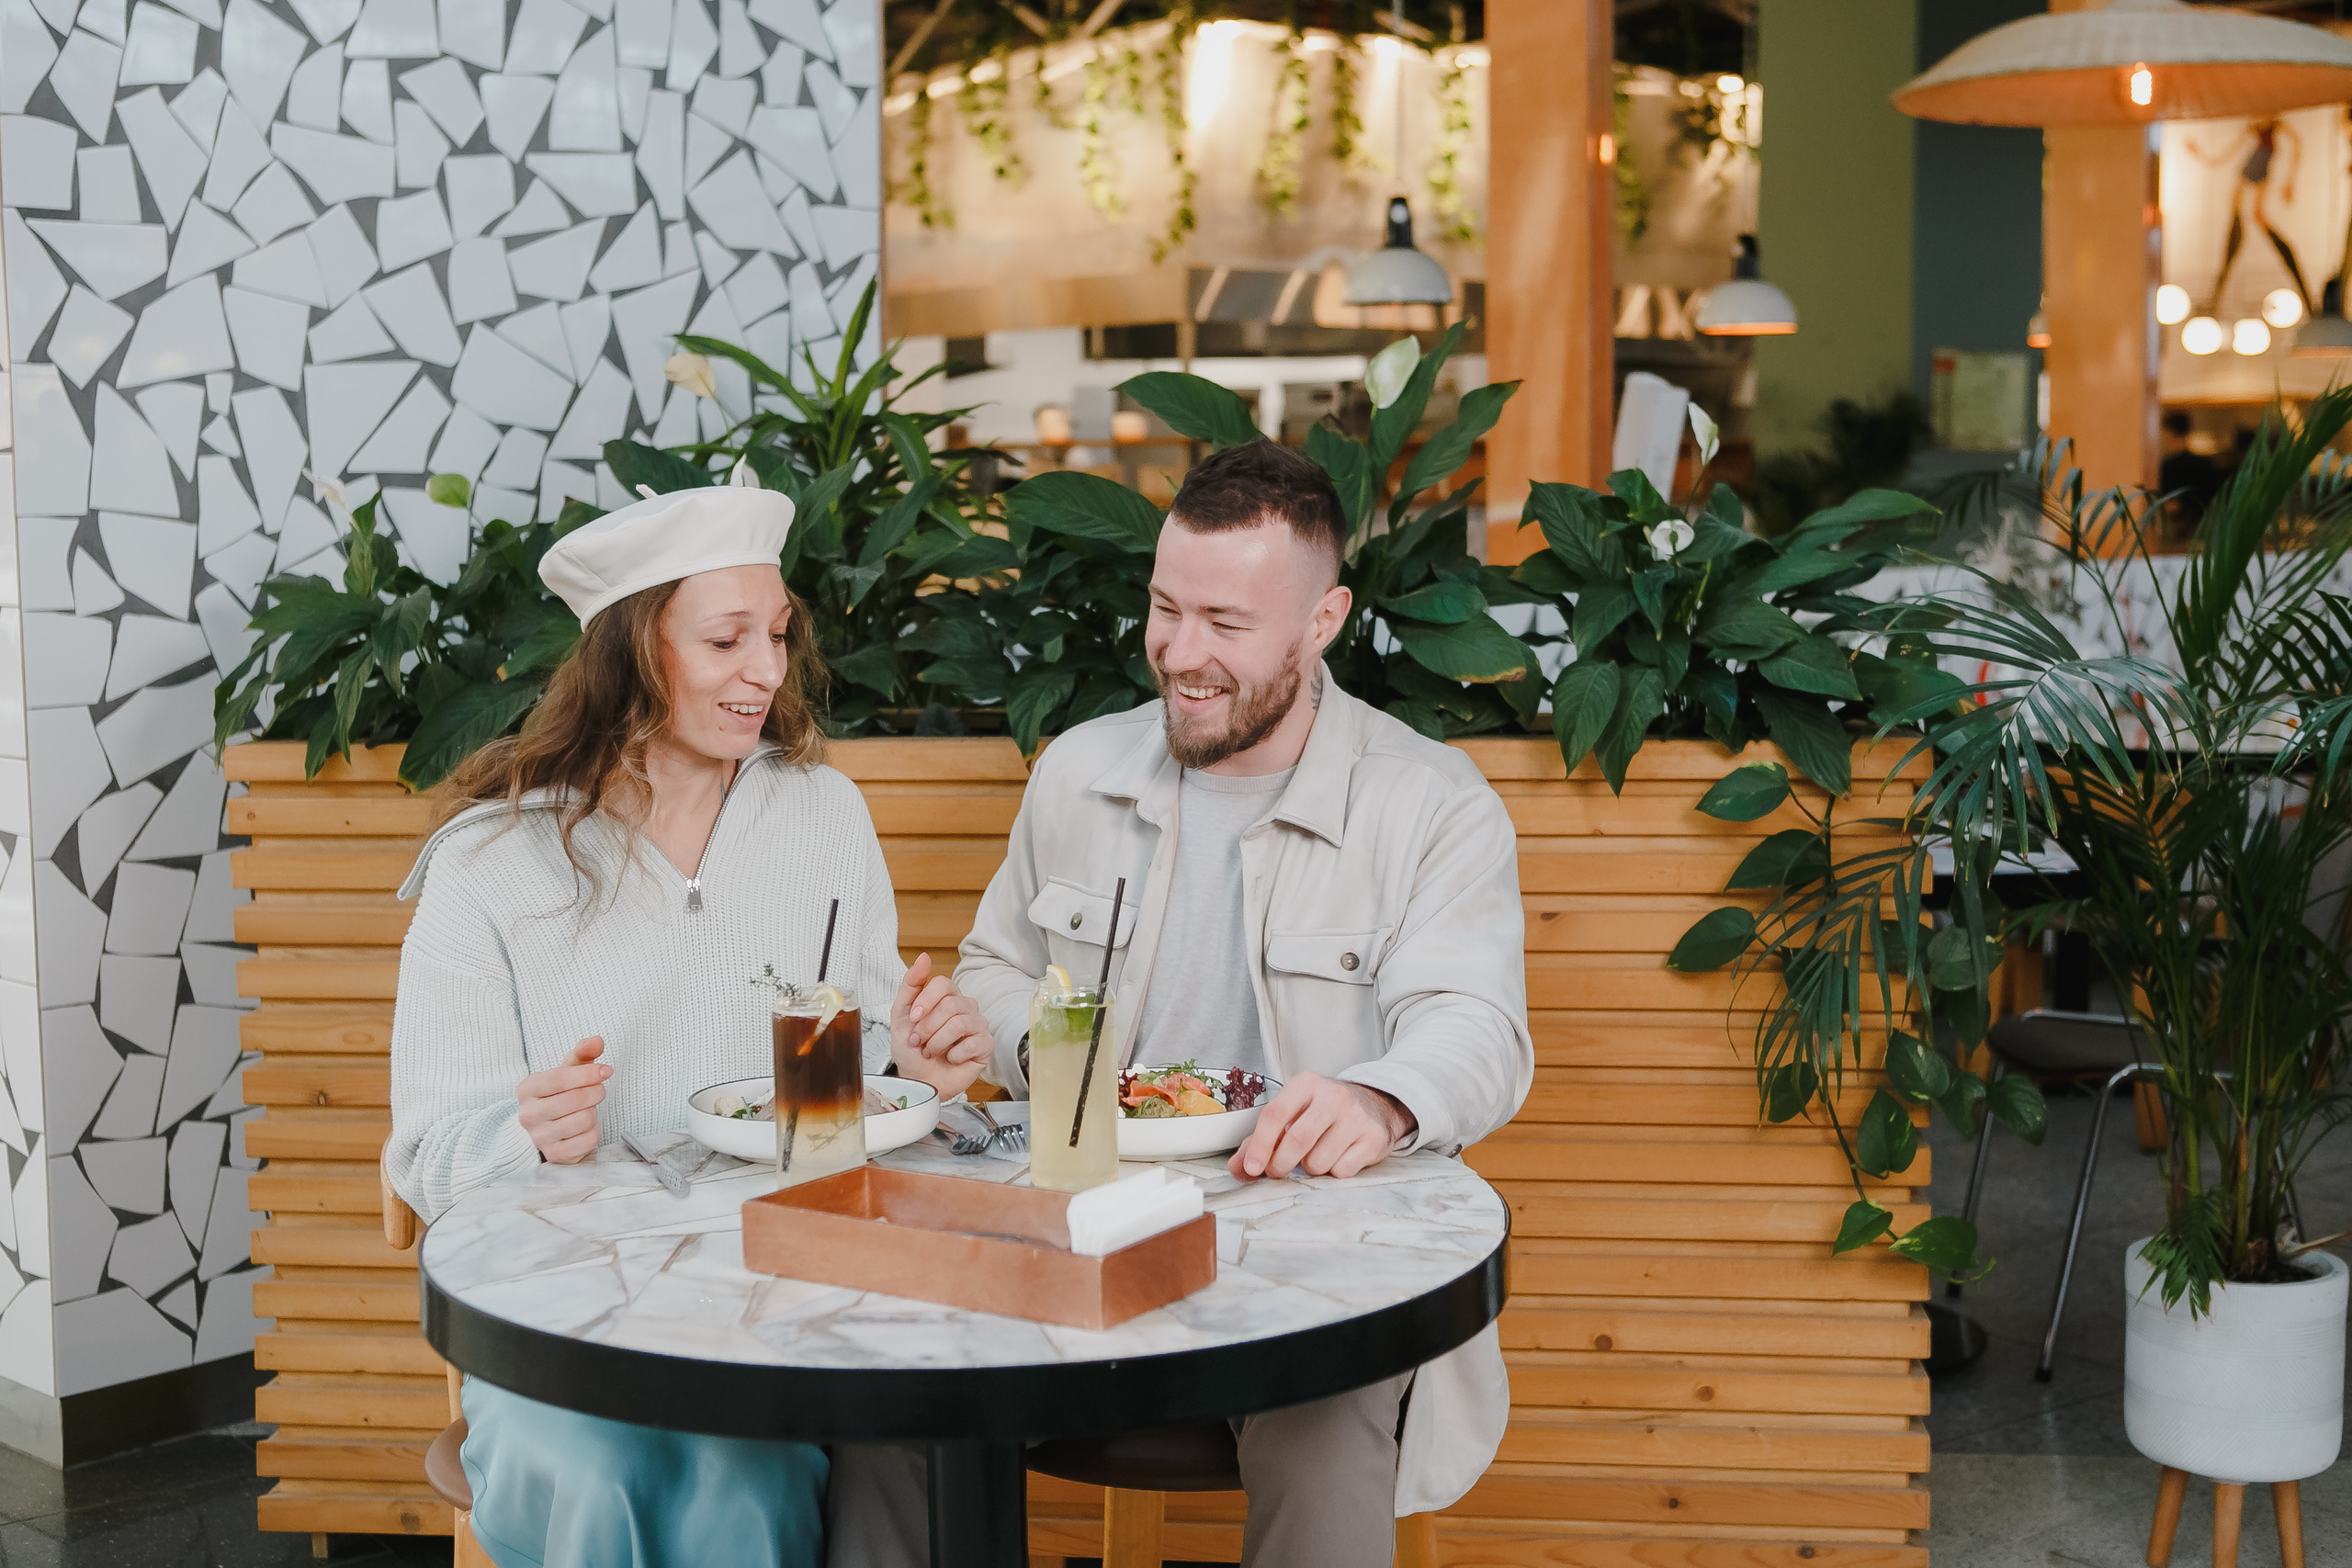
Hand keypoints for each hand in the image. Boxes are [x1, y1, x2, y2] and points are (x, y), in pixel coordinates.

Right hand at [517, 1036, 609, 1163]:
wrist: (548, 1129)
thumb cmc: (559, 1095)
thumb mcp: (568, 1071)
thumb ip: (582, 1053)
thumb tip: (597, 1040)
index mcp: (526, 1089)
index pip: (558, 1079)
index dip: (587, 1073)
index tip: (605, 1070)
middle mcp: (527, 1115)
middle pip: (574, 1100)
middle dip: (596, 1091)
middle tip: (599, 1090)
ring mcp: (539, 1138)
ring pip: (583, 1120)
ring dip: (593, 1112)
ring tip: (587, 1110)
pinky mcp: (555, 1156)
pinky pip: (588, 1140)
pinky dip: (594, 1131)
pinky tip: (585, 1128)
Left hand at [889, 953, 992, 1099]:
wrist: (918, 1080)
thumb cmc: (911, 1049)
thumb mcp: (902, 1015)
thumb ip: (911, 985)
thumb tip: (923, 957)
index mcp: (948, 996)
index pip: (943, 983)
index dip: (926, 1001)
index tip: (913, 1019)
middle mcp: (966, 1007)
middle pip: (950, 1005)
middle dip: (928, 1027)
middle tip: (919, 1041)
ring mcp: (978, 1025)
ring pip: (959, 1023)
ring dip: (937, 1042)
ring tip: (930, 1051)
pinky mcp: (985, 1045)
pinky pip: (972, 1043)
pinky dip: (953, 1055)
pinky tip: (950, 1059)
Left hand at [1229, 1072, 1414, 1181]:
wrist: (1375, 1105)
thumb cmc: (1324, 1111)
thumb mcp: (1293, 1113)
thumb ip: (1261, 1140)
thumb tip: (1239, 1168)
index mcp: (1306, 1084)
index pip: (1275, 1114)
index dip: (1259, 1145)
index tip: (1251, 1168)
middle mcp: (1333, 1096)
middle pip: (1297, 1140)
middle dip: (1280, 1165)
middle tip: (1277, 1171)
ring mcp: (1356, 1117)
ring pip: (1319, 1162)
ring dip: (1310, 1168)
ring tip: (1316, 1154)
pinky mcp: (1373, 1138)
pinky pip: (1342, 1171)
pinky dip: (1333, 1172)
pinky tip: (1338, 1156)